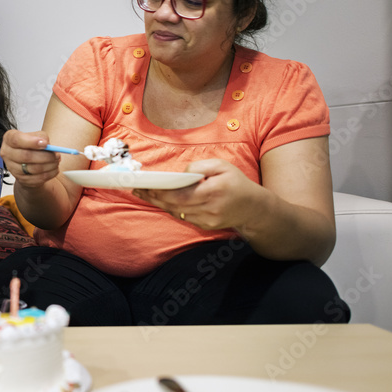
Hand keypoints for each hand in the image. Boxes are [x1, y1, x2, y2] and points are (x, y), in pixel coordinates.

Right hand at [0, 129, 60, 186]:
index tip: (45, 144)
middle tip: (56, 155)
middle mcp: (7, 153)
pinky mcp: (20, 179)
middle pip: (25, 156)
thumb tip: (46, 143)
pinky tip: (53, 169)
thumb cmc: (31, 146)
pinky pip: (36, 178)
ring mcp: (12, 168)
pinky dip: (49, 174)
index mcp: (9, 138)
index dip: (32, 142)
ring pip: (33, 169)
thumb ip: (41, 136)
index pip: (17, 140)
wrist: (28, 161)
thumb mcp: (36, 135)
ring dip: (49, 165)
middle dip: (45, 156)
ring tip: (56, 161)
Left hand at [133, 158, 263, 230]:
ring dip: (158, 203)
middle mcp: (210, 208)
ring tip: (143, 193)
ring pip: (176, 212)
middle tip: (137, 189)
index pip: (180, 194)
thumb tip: (181, 174)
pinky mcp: (206, 226)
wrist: (254, 208)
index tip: (145, 185)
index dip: (161, 191)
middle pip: (174, 205)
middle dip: (153, 197)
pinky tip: (160, 200)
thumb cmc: (236, 182)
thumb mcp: (222, 166)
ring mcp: (208, 220)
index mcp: (214, 191)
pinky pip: (183, 216)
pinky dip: (171, 208)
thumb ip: (200, 166)